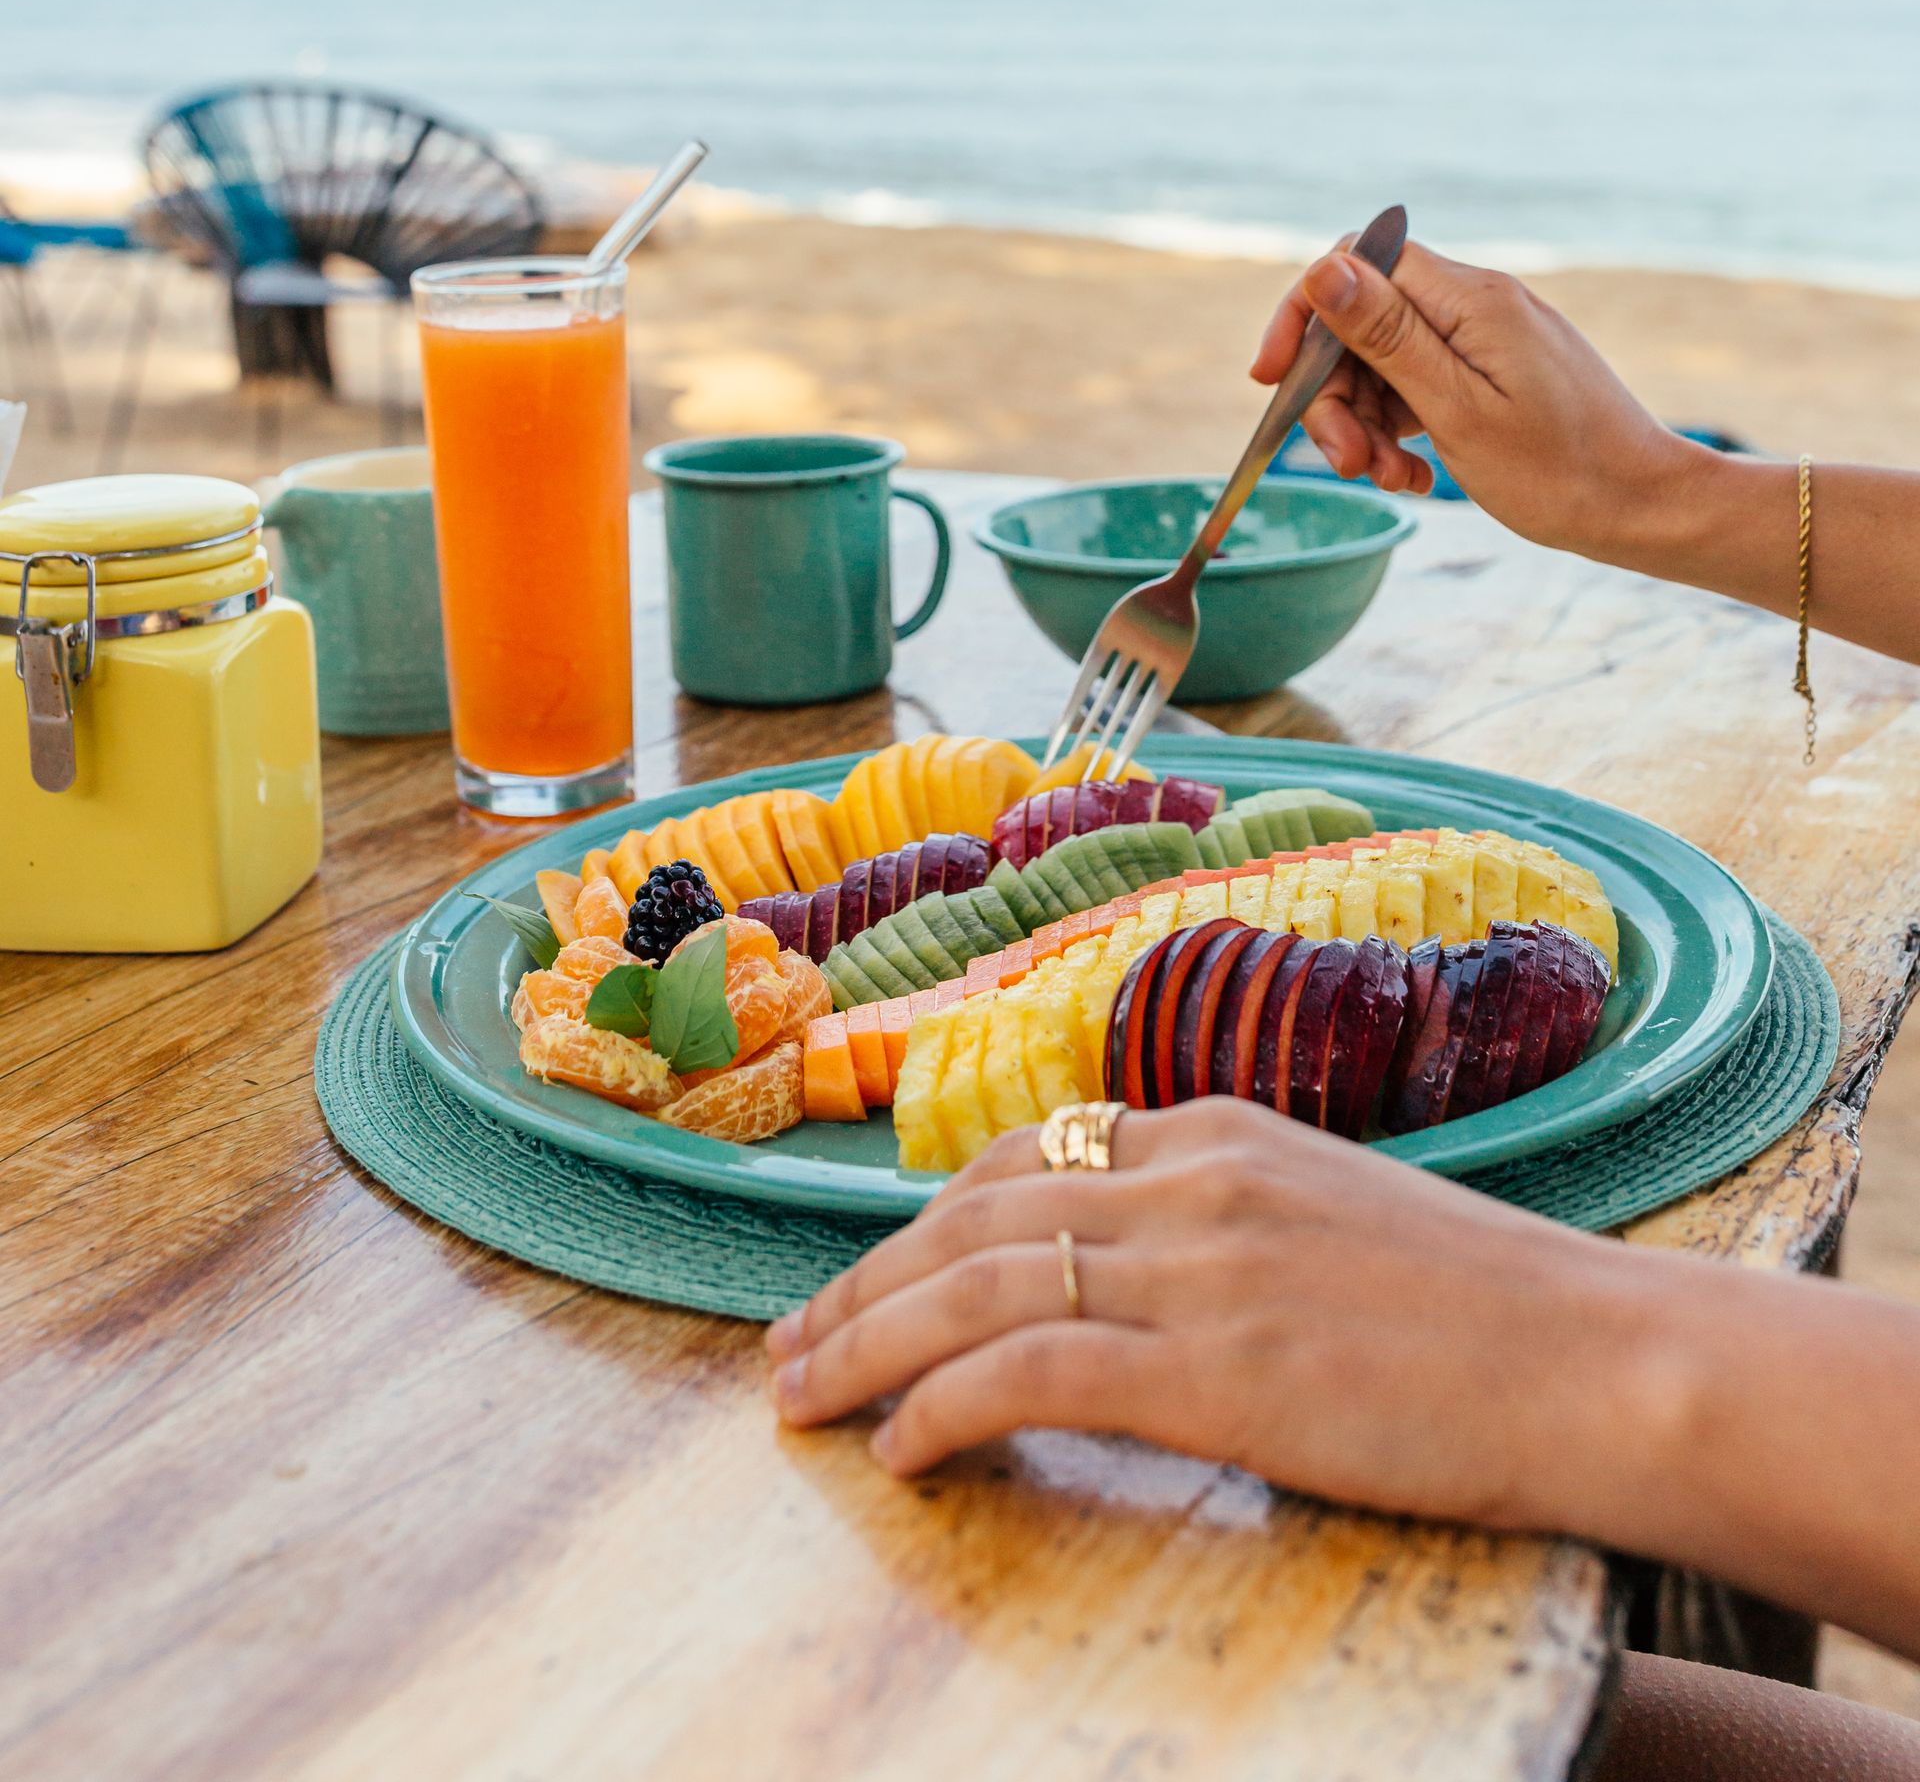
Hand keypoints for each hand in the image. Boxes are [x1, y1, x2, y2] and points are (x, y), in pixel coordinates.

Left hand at [767, 1100, 1656, 1524]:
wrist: (1597, 1358)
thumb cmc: (1491, 1313)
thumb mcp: (1340, 1221)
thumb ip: (1234, 1228)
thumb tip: (1148, 1283)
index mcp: (1223, 1131)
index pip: (1027, 1156)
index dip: (928, 1221)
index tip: (872, 1276)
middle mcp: (1193, 1177)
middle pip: (973, 1216)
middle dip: (865, 1284)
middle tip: (789, 1345)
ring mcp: (1199, 1266)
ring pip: (977, 1286)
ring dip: (869, 1346)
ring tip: (801, 1398)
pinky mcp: (1213, 1366)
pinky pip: (1029, 1372)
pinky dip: (943, 1408)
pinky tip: (900, 1450)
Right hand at [1251, 238, 1706, 566]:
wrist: (1646, 508)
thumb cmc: (1559, 472)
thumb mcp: (1457, 410)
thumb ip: (1387, 336)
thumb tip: (1324, 268)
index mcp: (1470, 299)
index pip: (1356, 266)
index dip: (1305, 316)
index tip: (1273, 380)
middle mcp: (1478, 302)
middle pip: (1364, 319)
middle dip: (1336, 392)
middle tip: (1347, 462)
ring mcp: (1488, 335)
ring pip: (1387, 358)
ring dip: (1367, 420)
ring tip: (1391, 479)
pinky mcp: (1496, 367)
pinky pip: (1422, 381)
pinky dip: (1403, 426)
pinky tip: (1414, 474)